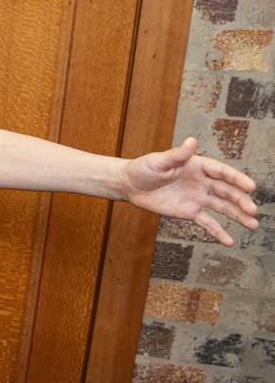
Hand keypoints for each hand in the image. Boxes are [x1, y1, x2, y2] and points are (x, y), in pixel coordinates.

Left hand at [123, 137, 258, 245]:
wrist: (130, 185)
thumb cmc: (144, 168)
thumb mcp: (159, 161)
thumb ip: (177, 154)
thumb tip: (192, 141)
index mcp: (197, 166)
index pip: (221, 172)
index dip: (236, 178)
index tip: (251, 186)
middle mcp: (202, 182)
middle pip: (226, 191)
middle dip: (240, 200)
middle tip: (253, 210)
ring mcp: (198, 198)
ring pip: (222, 207)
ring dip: (238, 216)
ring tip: (253, 225)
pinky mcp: (190, 212)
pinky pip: (207, 223)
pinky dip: (218, 232)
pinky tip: (229, 242)